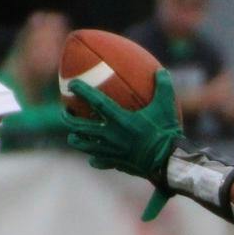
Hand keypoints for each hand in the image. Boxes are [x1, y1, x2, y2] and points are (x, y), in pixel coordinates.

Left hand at [64, 70, 181, 181]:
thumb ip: (163, 87)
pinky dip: (94, 159)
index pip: (96, 102)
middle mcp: (111, 134)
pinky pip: (98, 162)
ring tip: (74, 136)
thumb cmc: (166, 132)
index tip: (71, 84)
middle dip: (68, 118)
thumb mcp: (166, 106)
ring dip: (76, 139)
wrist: (167, 162)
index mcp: (121, 119)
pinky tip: (94, 158)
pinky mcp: (115, 163)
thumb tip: (161, 70)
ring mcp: (111, 150)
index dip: (82, 91)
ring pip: (84, 145)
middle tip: (66, 112)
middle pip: (80, 126)